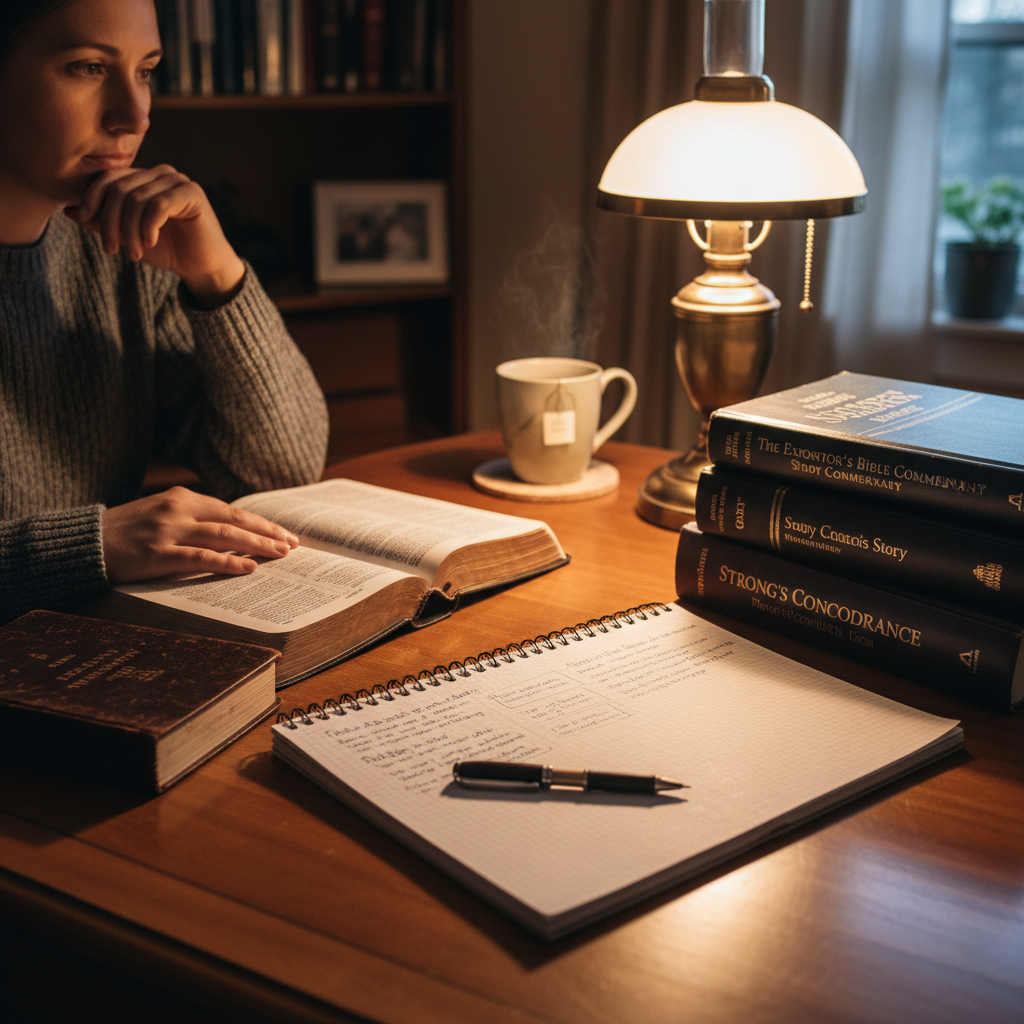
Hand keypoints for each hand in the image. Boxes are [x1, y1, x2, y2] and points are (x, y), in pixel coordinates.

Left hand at [65, 165, 245, 307]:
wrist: (203, 266)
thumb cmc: (168, 250)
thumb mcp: (128, 236)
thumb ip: (101, 222)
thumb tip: (68, 209)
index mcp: (144, 179)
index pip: (109, 177)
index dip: (92, 196)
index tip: (82, 219)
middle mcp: (160, 173)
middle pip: (120, 189)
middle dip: (110, 221)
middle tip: (111, 249)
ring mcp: (177, 181)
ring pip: (137, 198)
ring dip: (130, 230)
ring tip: (134, 254)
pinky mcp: (192, 193)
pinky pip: (158, 205)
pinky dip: (149, 227)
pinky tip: (150, 243)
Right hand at [102, 487, 299, 584]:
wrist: (83, 544)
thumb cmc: (125, 533)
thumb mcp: (161, 516)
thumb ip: (193, 521)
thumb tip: (234, 537)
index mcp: (182, 497)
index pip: (232, 510)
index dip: (261, 523)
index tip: (284, 534)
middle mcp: (179, 509)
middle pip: (235, 519)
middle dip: (268, 533)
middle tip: (293, 545)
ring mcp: (169, 531)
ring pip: (224, 535)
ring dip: (257, 545)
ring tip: (281, 555)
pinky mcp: (158, 553)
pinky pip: (201, 558)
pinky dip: (228, 561)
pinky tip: (248, 568)